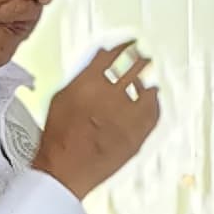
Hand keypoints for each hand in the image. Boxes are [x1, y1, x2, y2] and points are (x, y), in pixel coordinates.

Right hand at [30, 43, 160, 199]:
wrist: (64, 170)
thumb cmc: (58, 138)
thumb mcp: (60, 99)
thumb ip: (80, 78)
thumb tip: (95, 64)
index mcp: (89, 84)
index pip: (111, 55)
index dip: (122, 46)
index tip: (128, 43)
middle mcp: (111, 96)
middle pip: (134, 68)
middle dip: (140, 59)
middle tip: (144, 55)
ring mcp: (126, 116)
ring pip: (147, 90)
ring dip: (148, 82)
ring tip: (150, 81)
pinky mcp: (136, 134)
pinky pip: (153, 114)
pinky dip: (154, 105)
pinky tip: (153, 102)